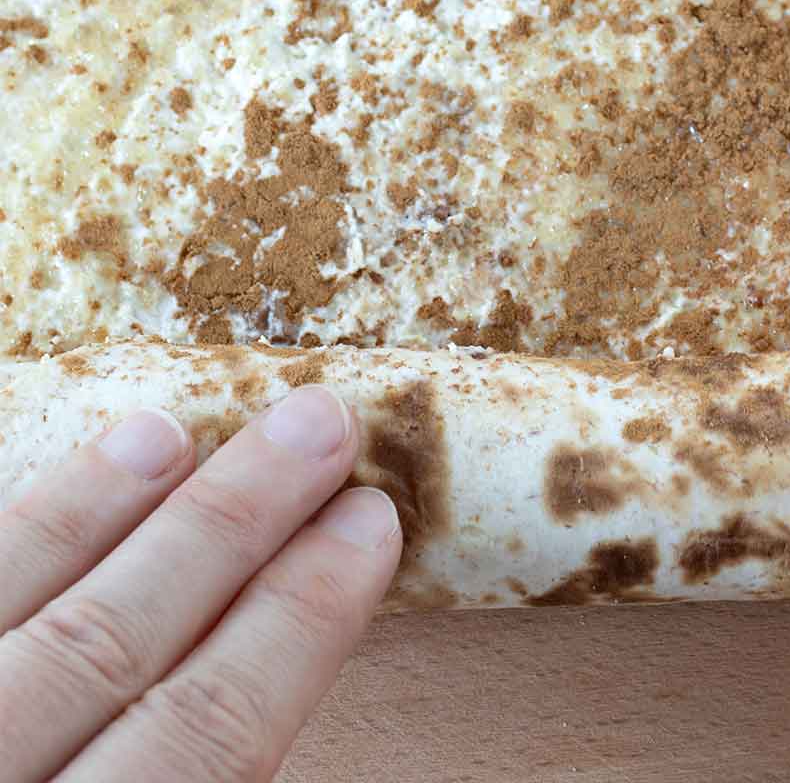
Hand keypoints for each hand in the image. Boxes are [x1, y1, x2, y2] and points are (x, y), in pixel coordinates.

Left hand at [0, 385, 401, 780]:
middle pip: (113, 646)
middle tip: (321, 425)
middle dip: (228, 526)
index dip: (297, 624)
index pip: (211, 729)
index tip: (368, 527)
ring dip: (96, 516)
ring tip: (174, 431)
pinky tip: (62, 492)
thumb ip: (203, 764)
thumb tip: (279, 643)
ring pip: (17, 617)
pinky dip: (11, 543)